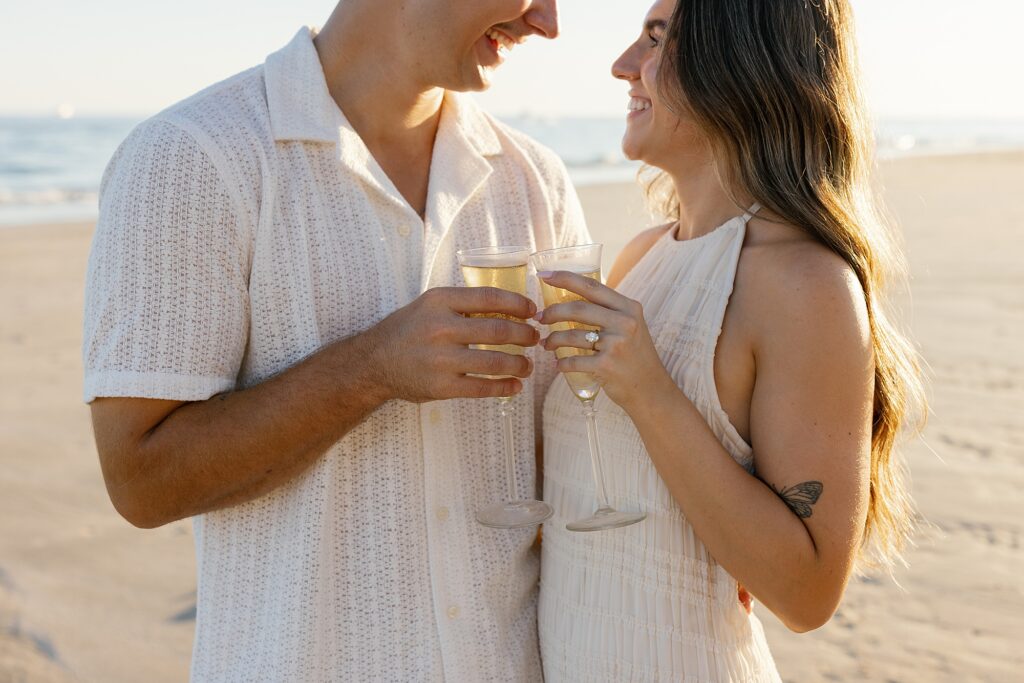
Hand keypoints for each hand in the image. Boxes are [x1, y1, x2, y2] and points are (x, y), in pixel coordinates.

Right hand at [367, 287, 539, 402]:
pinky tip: (515, 386)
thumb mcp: (429, 305)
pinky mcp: (441, 386)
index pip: (489, 298)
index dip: (517, 304)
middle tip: (535, 338)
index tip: (532, 311)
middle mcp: (441, 328)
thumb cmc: (408, 330)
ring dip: (519, 364)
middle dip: (524, 335)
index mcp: (440, 301)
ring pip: (494, 362)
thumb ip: (462, 303)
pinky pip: (482, 388)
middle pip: (497, 331)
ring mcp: (441, 360)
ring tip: (527, 365)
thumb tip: (508, 306)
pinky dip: (504, 387)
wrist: (375, 362)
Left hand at [536, 271, 671, 409]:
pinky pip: (573, 361)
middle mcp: (624, 322)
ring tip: (547, 344)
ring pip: (571, 335)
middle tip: (539, 318)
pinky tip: (559, 364)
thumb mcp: (630, 326)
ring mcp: (616, 344)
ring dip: (553, 339)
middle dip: (552, 312)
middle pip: (577, 308)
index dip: (565, 278)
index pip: (592, 286)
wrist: (651, 390)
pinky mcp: (606, 366)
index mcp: (628, 307)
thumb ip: (608, 310)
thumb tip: (571, 297)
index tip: (543, 276)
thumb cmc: (635, 356)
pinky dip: (561, 363)